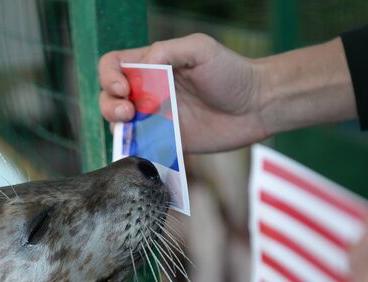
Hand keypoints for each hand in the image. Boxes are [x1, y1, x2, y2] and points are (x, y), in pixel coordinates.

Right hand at [98, 33, 266, 152]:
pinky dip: (135, 147)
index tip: (124, 88)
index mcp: (153, 64)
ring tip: (132, 125)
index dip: (109, 76)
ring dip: (118, 126)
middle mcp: (150, 90)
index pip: (114, 66)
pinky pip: (142, 146)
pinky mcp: (168, 141)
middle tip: (128, 112)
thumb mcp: (200, 48)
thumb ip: (166, 51)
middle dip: (110, 104)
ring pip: (121, 124)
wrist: (257, 106)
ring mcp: (157, 118)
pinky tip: (142, 146)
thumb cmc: (232, 72)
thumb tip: (140, 70)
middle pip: (110, 97)